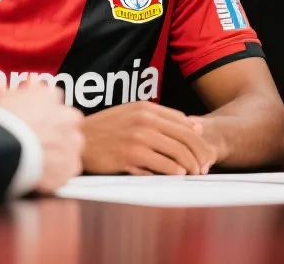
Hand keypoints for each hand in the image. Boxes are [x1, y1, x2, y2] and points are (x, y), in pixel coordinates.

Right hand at [0, 82, 84, 193]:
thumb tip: (0, 88)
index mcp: (46, 96)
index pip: (51, 97)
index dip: (38, 109)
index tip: (28, 117)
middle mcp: (65, 116)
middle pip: (67, 120)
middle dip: (54, 129)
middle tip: (33, 141)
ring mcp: (70, 142)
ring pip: (71, 145)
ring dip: (59, 151)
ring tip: (37, 162)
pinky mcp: (68, 168)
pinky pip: (67, 170)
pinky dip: (56, 174)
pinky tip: (40, 178)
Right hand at [80, 101, 217, 175]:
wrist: (78, 140)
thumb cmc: (106, 129)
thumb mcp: (131, 114)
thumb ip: (160, 118)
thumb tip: (194, 126)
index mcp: (145, 107)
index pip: (182, 121)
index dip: (198, 138)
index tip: (204, 150)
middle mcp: (144, 119)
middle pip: (184, 136)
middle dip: (199, 152)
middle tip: (205, 165)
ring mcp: (137, 137)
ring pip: (176, 151)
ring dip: (190, 164)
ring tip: (195, 172)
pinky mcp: (130, 155)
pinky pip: (160, 164)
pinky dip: (173, 170)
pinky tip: (179, 174)